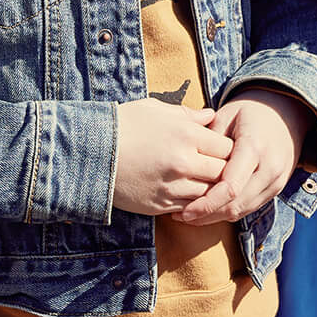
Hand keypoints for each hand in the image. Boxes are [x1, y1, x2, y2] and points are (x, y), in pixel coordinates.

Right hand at [112, 99, 233, 215]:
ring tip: (206, 183)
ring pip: (209, 193)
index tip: (221, 150)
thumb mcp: (155, 109)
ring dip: (210, 189)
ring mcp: (172, 186)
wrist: (89, 152)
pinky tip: (188, 194)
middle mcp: (184, 162)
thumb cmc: (123, 124)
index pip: (227, 147)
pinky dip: (193, 203)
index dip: (227, 149)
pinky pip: (189, 208)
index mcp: (186, 135)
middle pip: (223, 173)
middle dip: (224, 171)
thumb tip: (210, 116)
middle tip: (219, 169)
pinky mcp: (160, 205)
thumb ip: (188, 114)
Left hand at [171, 88, 312, 224]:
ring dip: (216, 217)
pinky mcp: (276, 188)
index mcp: (255, 147)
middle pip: (235, 204)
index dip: (206, 203)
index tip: (184, 210)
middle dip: (207, 214)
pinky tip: (209, 210)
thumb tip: (187, 165)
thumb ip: (209, 141)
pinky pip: (249, 207)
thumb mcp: (227, 115)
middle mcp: (270, 168)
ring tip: (190, 215)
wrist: (288, 113)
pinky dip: (228, 211)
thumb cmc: (251, 111)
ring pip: (242, 210)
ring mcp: (276, 181)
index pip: (230, 187)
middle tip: (180, 216)